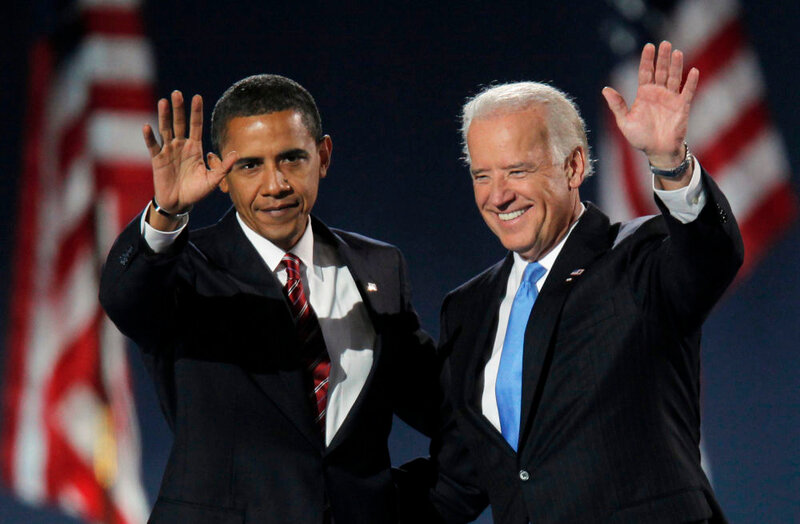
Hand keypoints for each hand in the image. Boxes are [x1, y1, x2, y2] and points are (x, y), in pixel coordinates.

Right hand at [142, 91, 237, 223]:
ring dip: (164, 116)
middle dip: (179, 108)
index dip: (196, 112)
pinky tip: (147, 127)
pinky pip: (153, 146)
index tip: (197, 97)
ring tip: (163, 102)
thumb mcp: (213, 180)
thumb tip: (236, 154)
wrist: (179, 203)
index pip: (195, 125)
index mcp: (194, 147)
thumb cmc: (196, 191)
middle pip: (179, 123)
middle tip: (177, 93)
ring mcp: (168, 150)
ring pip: (165, 129)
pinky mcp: (157, 159)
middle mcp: (181, 145)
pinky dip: (150, 137)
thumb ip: (223, 167)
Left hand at [602, 41, 698, 169]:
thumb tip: (605, 89)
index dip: (647, 60)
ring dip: (676, 65)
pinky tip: (693, 71)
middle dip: (662, 58)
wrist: (657, 151)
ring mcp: (671, 98)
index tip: (648, 46)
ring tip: (676, 52)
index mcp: (644, 94)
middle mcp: (658, 93)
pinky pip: (687, 92)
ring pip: (674, 78)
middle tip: (664, 43)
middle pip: (661, 71)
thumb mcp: (624, 121)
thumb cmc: (640, 137)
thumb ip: (617, 105)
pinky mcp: (682, 106)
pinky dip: (691, 82)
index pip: (645, 72)